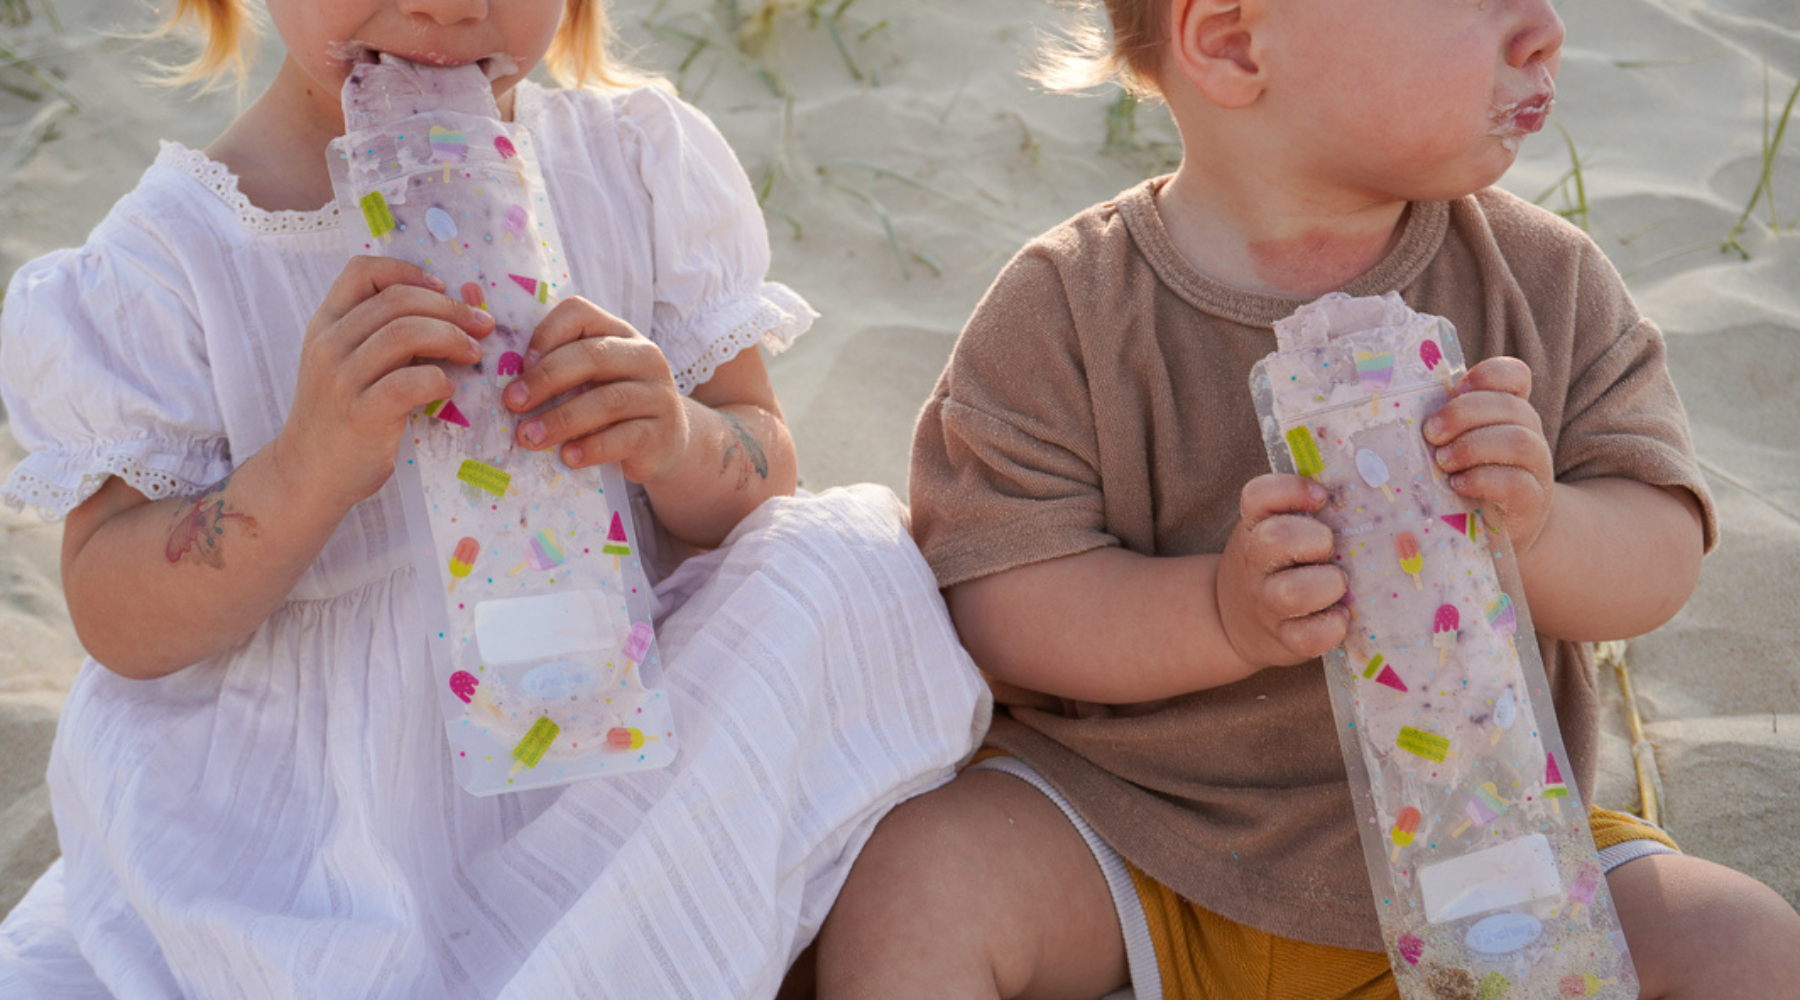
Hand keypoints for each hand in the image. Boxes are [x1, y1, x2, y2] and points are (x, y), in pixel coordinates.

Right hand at [280, 257, 492, 509]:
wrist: (308, 473)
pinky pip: (409, 382)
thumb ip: (384, 336)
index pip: (361, 271)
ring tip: (473, 352)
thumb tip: (454, 309)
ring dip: (452, 337)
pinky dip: (438, 379)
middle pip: (398, 300)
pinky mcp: (362, 413)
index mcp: (326, 324)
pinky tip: (449, 387)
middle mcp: (329, 344)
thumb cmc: (342, 416)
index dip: (408, 270)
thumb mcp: (349, 365)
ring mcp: (342, 379)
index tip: (442, 286)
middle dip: (450, 307)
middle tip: (482, 324)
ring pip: (406, 333)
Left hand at [501, 297, 690, 484]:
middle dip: (545, 379)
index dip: (546, 334)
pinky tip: (567, 458)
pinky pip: (624, 438)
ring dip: (561, 420)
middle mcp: (644, 357)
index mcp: (620, 334)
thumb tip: (498, 372)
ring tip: (529, 437)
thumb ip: (560, 367)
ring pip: (607, 401)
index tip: (520, 364)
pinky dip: (591, 448)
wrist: (665, 443)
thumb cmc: (614, 406)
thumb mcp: (592, 378)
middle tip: (512, 402)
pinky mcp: (661, 433)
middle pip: (593, 356)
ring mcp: (658, 395)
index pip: (580, 314)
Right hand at [1216, 474, 1348, 671]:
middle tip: (1329, 548)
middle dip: (1314, 539)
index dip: (1291, 490)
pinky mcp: (1283, 639)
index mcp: (1254, 527)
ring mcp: (1266, 603)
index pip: (1258, 495)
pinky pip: (1307, 637)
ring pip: (1290, 593)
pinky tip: (1341, 616)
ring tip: (1339, 584)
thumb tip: (1368, 489)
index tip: (1321, 498)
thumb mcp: (1273, 530)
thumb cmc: (1275, 565)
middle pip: (1274, 540)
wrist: (1234, 621)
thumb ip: (1306, 510)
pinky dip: (1331, 626)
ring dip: (1325, 585)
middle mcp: (1254, 563)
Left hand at [1423, 357, 1554, 552]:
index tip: (1457, 386)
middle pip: (1511, 406)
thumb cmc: (1463, 480)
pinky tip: (1457, 484)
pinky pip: (1517, 483)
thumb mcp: (1451, 446)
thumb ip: (1437, 424)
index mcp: (1508, 412)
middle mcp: (1528, 434)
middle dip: (1464, 413)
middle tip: (1430, 433)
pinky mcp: (1532, 502)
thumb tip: (1387, 406)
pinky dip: (1483, 480)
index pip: (1514, 376)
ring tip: (1442, 461)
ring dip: (1473, 446)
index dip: (1490, 374)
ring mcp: (1536, 468)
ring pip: (1520, 442)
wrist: (1495, 531)